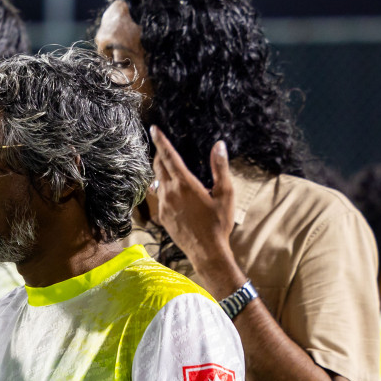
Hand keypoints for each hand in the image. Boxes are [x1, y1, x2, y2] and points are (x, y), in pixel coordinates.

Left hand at [147, 128, 241, 292]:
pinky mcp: (162, 216)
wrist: (206, 251)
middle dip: (159, 154)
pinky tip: (174, 191)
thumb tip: (219, 145)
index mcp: (185, 185)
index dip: (161, 141)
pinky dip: (164, 187)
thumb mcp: (226, 194)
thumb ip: (220, 168)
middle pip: (159, 167)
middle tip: (162, 145)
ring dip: (161, 171)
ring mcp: (163, 206)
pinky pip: (160, 196)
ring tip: (168, 165)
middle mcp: (170, 193)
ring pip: (158, 181)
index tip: (154, 129)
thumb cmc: (219, 223)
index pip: (169, 157)